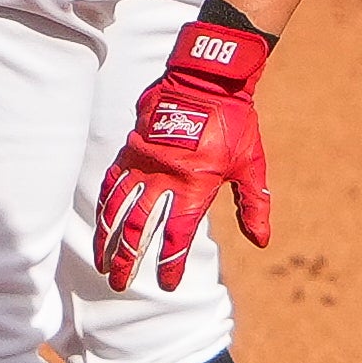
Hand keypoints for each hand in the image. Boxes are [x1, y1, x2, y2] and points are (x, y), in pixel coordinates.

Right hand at [95, 7, 273, 286]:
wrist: (208, 79)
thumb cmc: (235, 123)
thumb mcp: (251, 165)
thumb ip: (254, 205)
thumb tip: (261, 242)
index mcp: (196, 185)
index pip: (178, 234)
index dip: (171, 263)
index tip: (167, 283)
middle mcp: (164, 177)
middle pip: (138, 227)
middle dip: (127, 258)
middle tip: (119, 283)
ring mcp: (144, 162)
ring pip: (117, 207)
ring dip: (107, 237)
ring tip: (101, 262)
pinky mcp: (132, 147)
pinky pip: (112, 181)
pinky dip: (104, 205)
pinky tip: (100, 223)